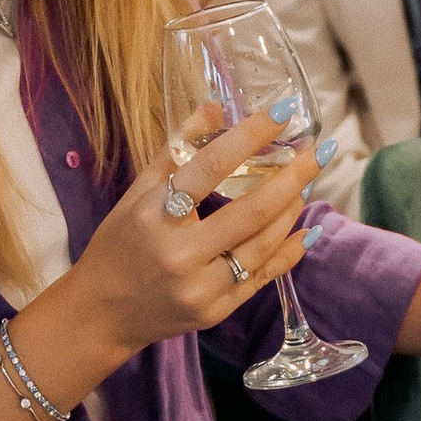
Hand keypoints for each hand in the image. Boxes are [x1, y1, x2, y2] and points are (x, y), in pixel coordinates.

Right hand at [51, 115, 323, 371]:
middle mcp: (179, 254)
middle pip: (251, 211)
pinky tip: (307, 229)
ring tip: (306, 184)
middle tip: (319, 151)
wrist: (101, 313)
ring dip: (292, 211)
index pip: (210, 167)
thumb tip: (215, 107)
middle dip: (293, 177)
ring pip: (263, 245)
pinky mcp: (216, 312)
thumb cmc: (118, 244)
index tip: (284, 112)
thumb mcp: (137, 193)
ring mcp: (200, 288)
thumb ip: (177, 150)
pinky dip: (289, 251)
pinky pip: (262, 277)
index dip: (250, 136)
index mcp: (154, 216)